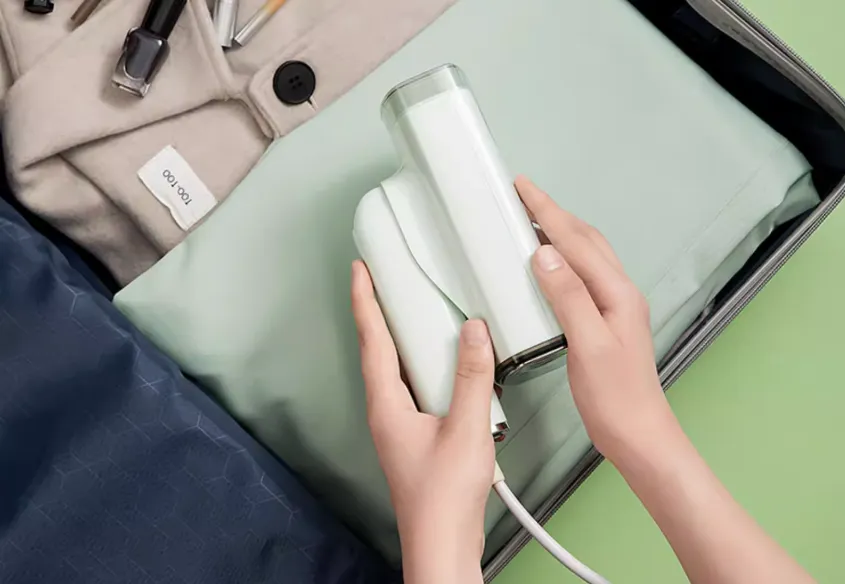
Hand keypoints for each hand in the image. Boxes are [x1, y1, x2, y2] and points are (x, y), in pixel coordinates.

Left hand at [351, 260, 494, 583]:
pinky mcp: (416, 435)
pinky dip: (424, 365)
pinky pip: (415, 387)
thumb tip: (473, 331)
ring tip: (412, 310)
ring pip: (396, 369)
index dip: (364, 302)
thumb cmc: (444, 497)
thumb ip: (473, 377)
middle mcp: (387, 411)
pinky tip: (445, 363)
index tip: (359, 270)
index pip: (372, 340)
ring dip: (401, 338)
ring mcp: (400, 424)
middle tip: (382, 280)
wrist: (442, 542)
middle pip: (378, 350)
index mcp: (387, 404)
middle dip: (378, 313)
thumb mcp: (467, 429)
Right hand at [516, 176, 674, 462]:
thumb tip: (544, 253)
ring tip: (531, 217)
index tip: (522, 187)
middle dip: (553, 213)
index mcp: (617, 292)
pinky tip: (548, 262)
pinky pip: (583, 274)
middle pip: (585, 240)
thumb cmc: (613, 395)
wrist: (637, 433)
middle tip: (521, 194)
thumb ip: (568, 297)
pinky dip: (563, 256)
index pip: (576, 241)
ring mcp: (616, 305)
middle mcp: (619, 291)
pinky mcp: (606, 320)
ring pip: (587, 254)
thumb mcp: (588, 344)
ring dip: (560, 230)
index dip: (547, 212)